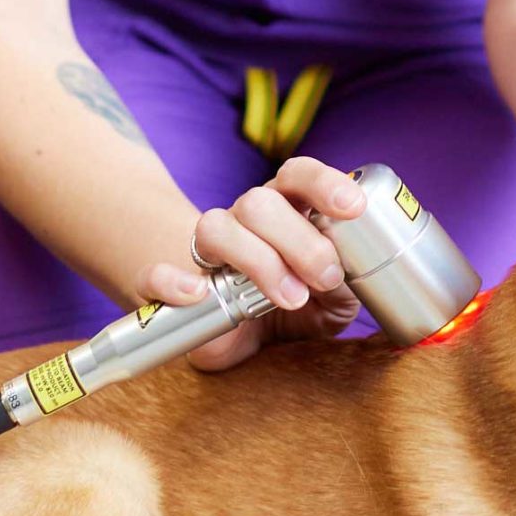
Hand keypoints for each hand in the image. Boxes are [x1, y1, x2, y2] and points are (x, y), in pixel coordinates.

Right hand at [133, 157, 365, 369]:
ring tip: (289, 297)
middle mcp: (248, 219)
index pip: (299, 175)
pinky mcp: (177, 284)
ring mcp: (212, 248)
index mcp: (290, 209)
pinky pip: (157, 274)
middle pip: (260, 202)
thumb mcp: (339, 297)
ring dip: (257, 261)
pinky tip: (197, 293)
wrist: (254, 340)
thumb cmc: (304, 306)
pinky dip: (171, 281)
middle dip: (298, 240)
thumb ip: (351, 282)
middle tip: (325, 278)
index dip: (324, 183)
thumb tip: (358, 275)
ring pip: (216, 226)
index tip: (351, 207)